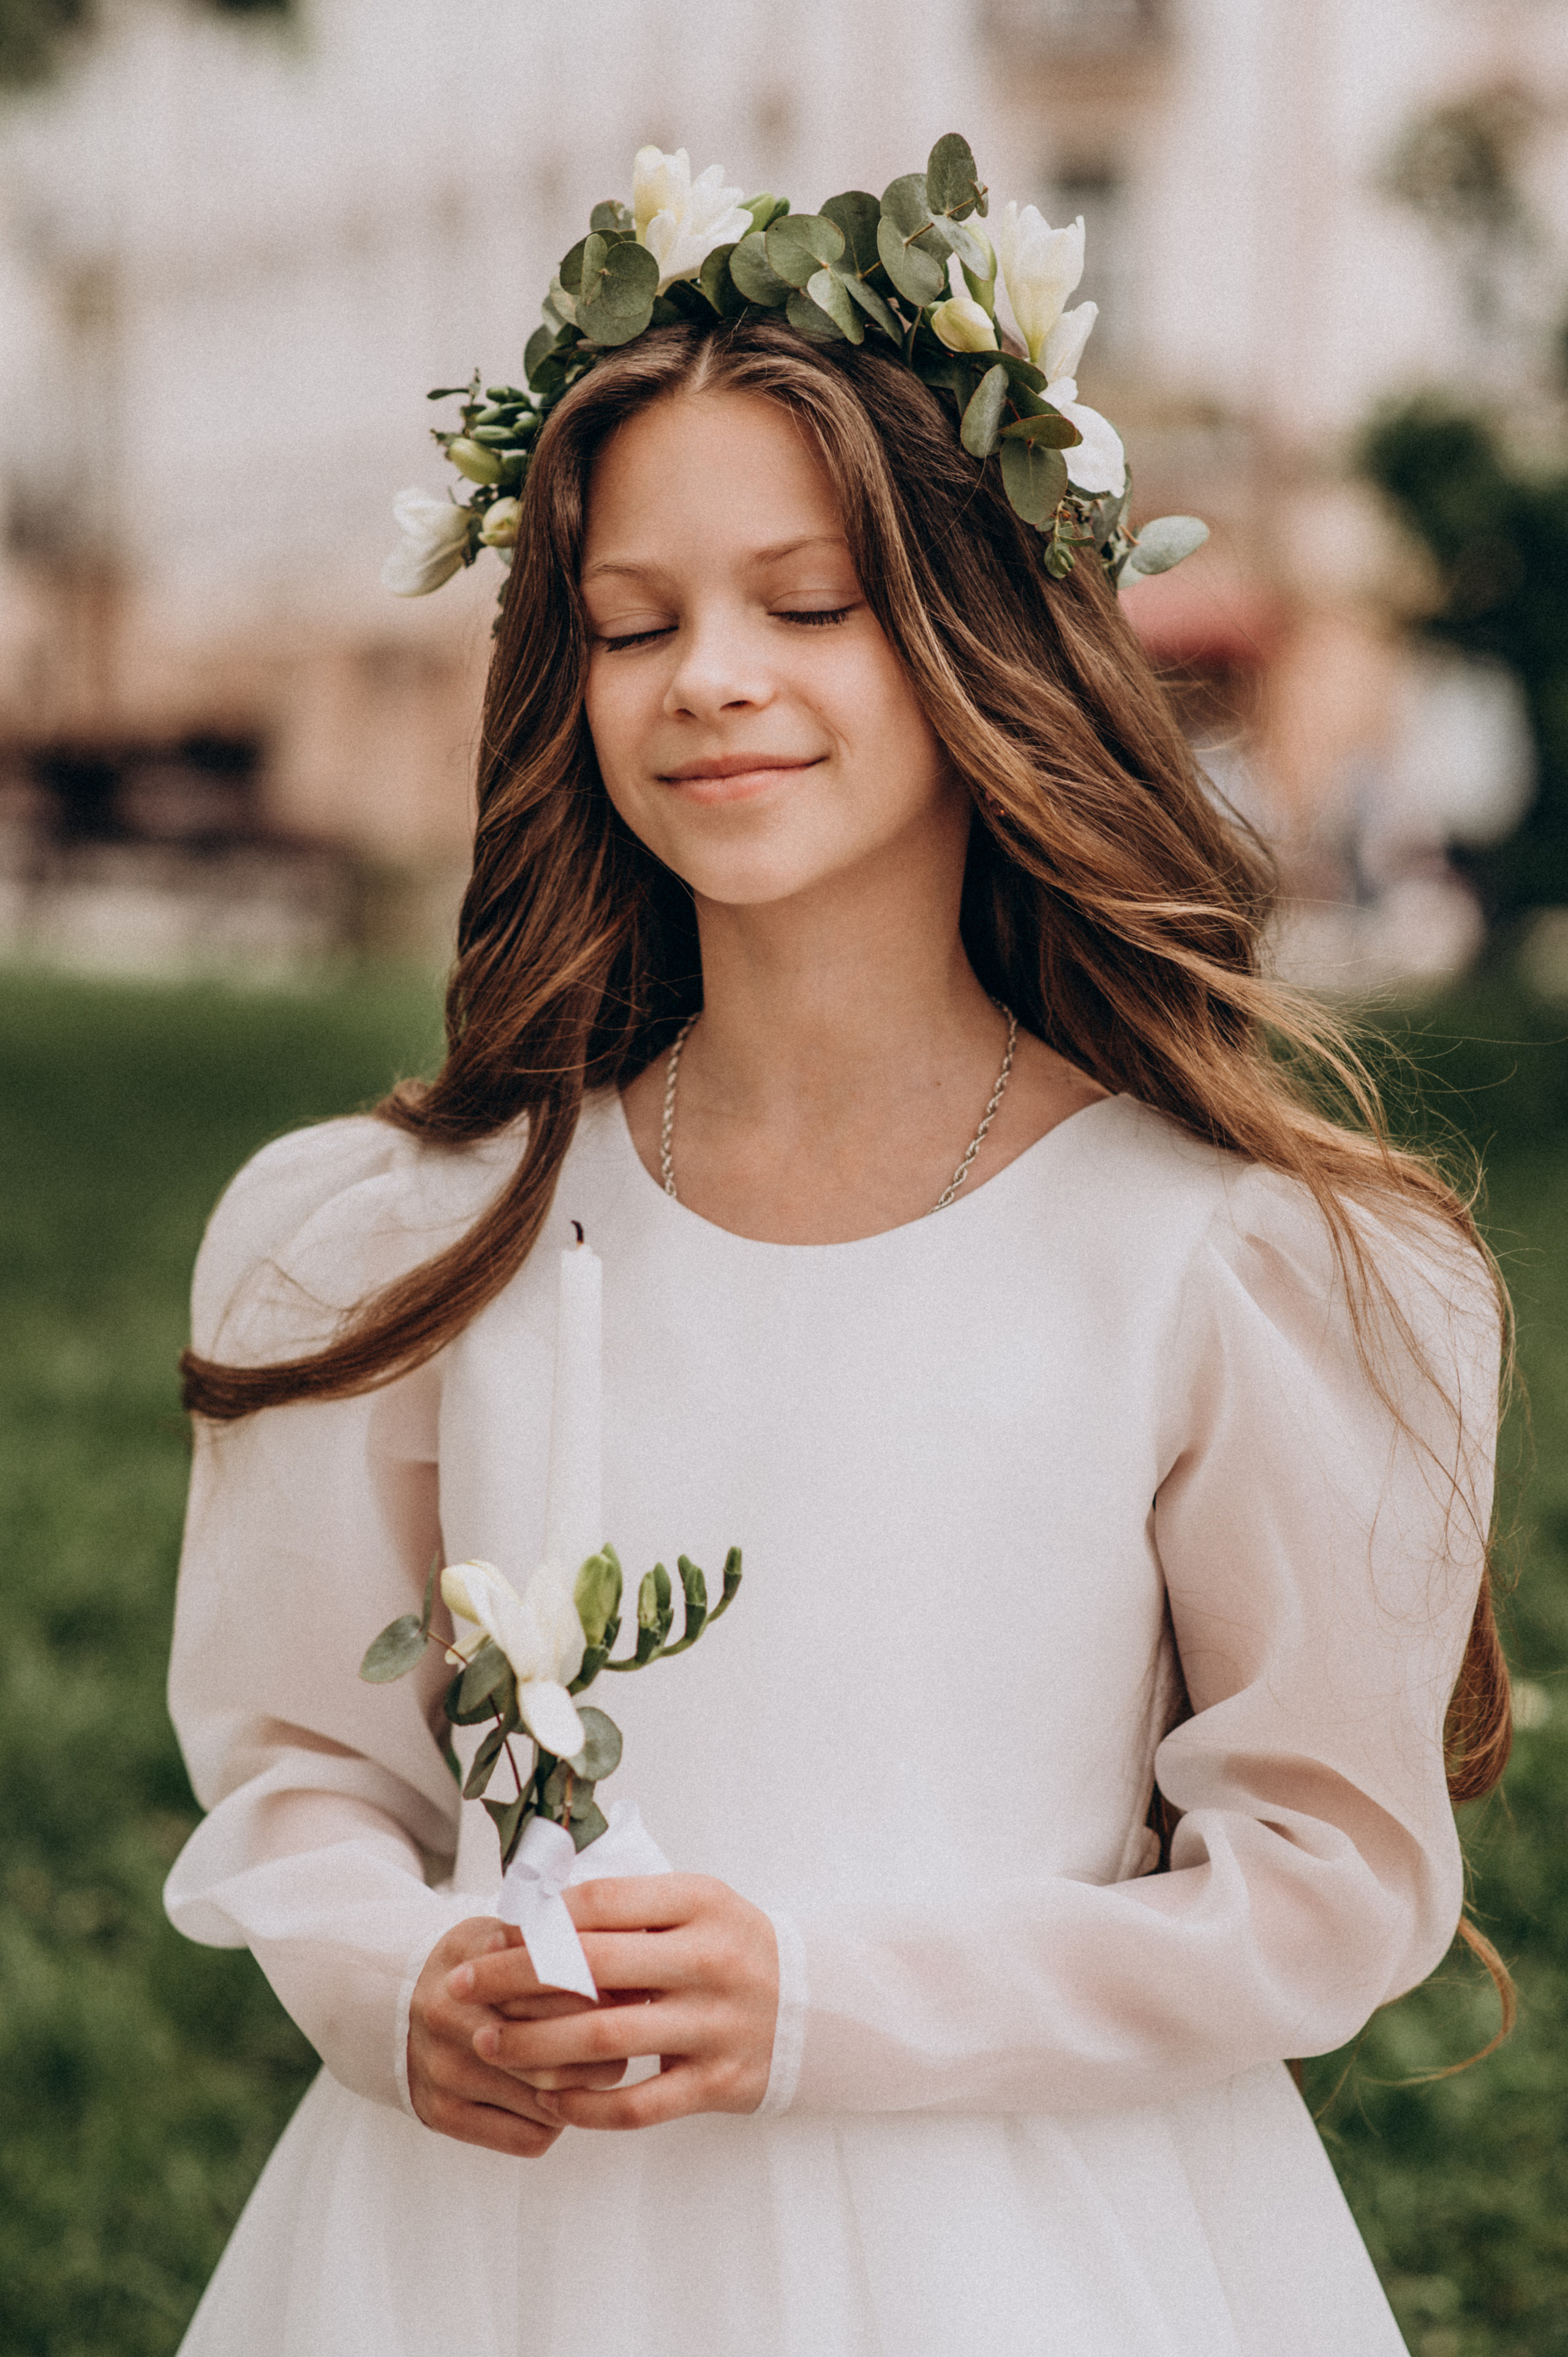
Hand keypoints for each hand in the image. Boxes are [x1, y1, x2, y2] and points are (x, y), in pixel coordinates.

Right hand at [407, 1917, 626, 2156]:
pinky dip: (557, 2123)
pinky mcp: (444, 2115)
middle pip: (553, 2052)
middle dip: (603, 2049)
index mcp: (471, 1970)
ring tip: (599, 2068)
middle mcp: (452, 2023)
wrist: (387, 2008)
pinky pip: (526, 2138)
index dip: (602, 1994)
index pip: (553, 1989)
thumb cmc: (467, 1969)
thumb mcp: (496, 1935)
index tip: (631, 1992)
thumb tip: (623, 1938)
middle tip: (627, 2038)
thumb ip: (548, 1937)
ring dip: (586, 2090)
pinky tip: (558, 2099)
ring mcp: (446, 2074)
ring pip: (547, 2101)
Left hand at [454, 1874, 778, 2130]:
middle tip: (461, 1987)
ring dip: (533, 2046)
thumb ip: (627, 1904)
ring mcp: (716, 2023)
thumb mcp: (693, 1904)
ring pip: (604, 2040)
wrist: (813, 2004)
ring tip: (487, 2045)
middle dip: (513, 1978)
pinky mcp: (719, 2082)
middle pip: (592, 1967)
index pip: (601, 1902)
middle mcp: (709, 1958)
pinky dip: (586, 2106)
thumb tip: (535, 1909)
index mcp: (700, 1901)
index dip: (537, 1920)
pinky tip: (549, 2101)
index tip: (487, 1936)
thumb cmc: (726, 1945)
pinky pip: (638, 2104)